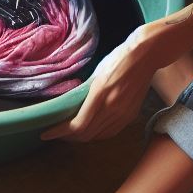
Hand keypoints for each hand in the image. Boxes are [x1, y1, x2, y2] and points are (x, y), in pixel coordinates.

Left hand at [41, 27, 160, 141]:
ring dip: (82, 137)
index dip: (60, 133)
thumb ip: (86, 92)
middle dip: (68, 137)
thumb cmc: (118, 59)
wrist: (146, 55)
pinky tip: (91, 130)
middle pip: (86, 134)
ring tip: (70, 133)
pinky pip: (110, 132)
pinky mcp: (131, 115)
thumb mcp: (96, 73)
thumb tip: (72, 106)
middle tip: (56, 133)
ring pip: (98, 136)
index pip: (77, 125)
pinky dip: (97, 134)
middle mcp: (112, 108)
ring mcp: (123, 114)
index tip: (46, 133)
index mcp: (100, 94)